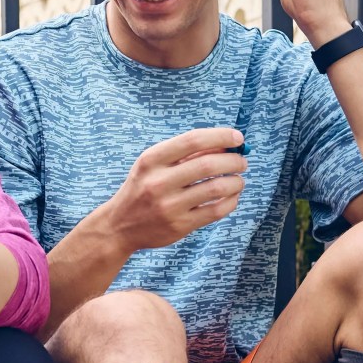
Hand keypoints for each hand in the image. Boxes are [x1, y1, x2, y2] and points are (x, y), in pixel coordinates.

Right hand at [94, 128, 247, 253]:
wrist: (120, 226)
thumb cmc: (143, 187)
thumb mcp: (154, 165)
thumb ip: (185, 154)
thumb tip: (226, 145)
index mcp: (152, 160)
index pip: (192, 140)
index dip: (221, 137)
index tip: (238, 139)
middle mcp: (159, 182)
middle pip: (208, 164)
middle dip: (234, 161)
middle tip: (242, 162)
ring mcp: (169, 206)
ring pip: (217, 188)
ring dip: (236, 182)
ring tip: (238, 180)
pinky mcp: (180, 226)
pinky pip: (216, 211)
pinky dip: (232, 201)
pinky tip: (232, 197)